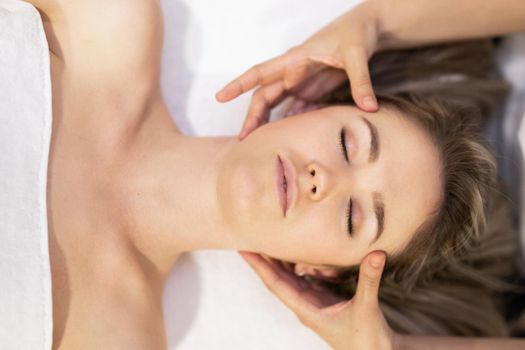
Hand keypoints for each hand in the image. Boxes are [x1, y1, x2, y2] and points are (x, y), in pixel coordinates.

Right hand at [216, 2, 380, 138]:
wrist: (367, 28)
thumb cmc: (357, 33)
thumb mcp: (357, 55)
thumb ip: (361, 82)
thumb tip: (369, 107)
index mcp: (296, 59)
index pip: (261, 72)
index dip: (239, 84)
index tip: (220, 97)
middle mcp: (294, 72)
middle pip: (265, 96)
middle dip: (253, 117)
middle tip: (244, 139)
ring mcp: (302, 83)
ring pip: (277, 105)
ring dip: (268, 124)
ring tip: (260, 145)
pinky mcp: (313, 90)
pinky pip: (297, 109)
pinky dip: (290, 124)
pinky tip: (285, 140)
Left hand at [239, 251, 394, 349]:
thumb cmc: (367, 339)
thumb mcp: (366, 308)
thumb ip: (369, 280)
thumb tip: (376, 253)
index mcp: (306, 309)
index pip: (276, 283)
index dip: (259, 266)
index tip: (243, 250)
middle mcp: (305, 305)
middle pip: (278, 277)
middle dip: (263, 258)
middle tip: (251, 235)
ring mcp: (314, 302)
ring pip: (291, 277)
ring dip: (280, 259)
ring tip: (269, 238)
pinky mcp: (325, 300)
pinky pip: (307, 278)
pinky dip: (301, 264)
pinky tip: (299, 251)